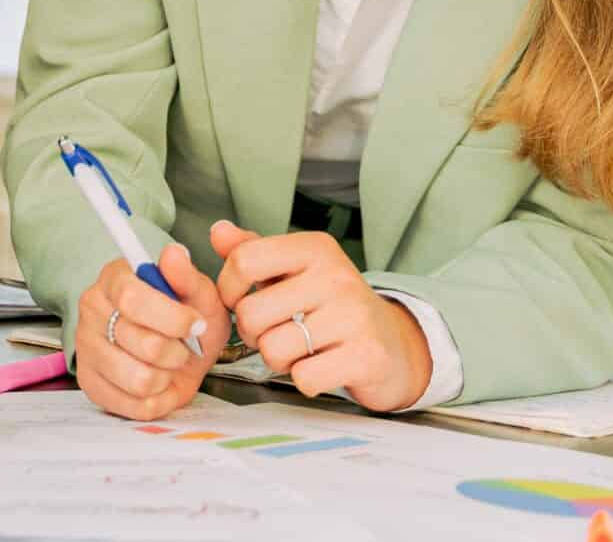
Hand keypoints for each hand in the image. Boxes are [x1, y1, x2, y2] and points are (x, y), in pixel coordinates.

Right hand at [71, 244, 224, 420]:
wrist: (177, 349)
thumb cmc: (184, 318)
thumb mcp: (198, 293)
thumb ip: (187, 276)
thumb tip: (174, 254)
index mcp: (114, 279)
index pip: (131, 298)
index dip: (171, 317)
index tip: (196, 324)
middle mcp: (93, 311)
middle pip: (143, 343)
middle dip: (177, 351)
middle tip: (182, 346)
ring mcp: (87, 349)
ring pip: (139, 379)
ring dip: (167, 376)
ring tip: (168, 365)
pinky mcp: (91, 384)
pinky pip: (135, 406)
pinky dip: (159, 399)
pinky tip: (160, 382)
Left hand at [210, 219, 430, 411]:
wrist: (394, 344)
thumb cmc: (332, 306)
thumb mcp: (295, 270)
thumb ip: (254, 252)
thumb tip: (218, 231)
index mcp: (314, 248)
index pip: (244, 260)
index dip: (229, 289)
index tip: (241, 300)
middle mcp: (336, 276)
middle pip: (251, 313)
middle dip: (255, 333)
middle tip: (278, 331)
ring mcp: (353, 316)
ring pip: (273, 350)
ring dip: (280, 360)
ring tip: (302, 349)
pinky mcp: (366, 356)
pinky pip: (303, 378)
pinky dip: (305, 380)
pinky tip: (323, 366)